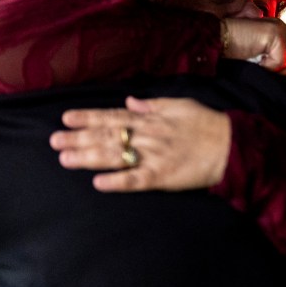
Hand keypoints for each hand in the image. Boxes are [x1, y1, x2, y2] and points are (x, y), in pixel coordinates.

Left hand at [49, 96, 230, 191]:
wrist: (231, 146)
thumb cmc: (206, 124)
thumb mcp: (179, 105)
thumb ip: (152, 105)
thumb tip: (130, 102)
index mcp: (150, 119)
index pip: (112, 117)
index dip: (88, 118)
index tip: (66, 118)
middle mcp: (147, 136)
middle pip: (107, 137)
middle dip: (79, 138)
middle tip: (54, 142)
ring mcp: (153, 157)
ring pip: (115, 156)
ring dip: (89, 158)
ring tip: (65, 159)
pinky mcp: (163, 177)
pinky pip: (136, 179)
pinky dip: (117, 181)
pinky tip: (98, 183)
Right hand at [222, 17, 285, 80]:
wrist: (215, 43)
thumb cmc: (234, 55)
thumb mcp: (262, 60)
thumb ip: (279, 63)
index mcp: (282, 33)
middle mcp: (284, 28)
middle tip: (281, 78)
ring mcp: (280, 28)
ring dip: (283, 71)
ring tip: (265, 70)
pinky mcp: (274, 33)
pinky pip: (281, 61)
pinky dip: (269, 68)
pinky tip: (256, 65)